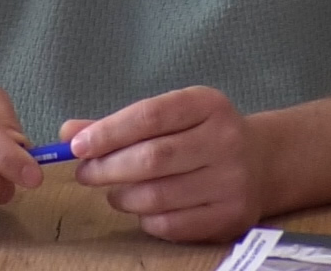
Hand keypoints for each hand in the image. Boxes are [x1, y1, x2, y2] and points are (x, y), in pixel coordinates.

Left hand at [62, 85, 267, 241]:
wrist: (262, 161)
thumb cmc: (201, 135)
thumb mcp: (170, 116)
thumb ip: (119, 123)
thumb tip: (68, 133)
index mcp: (208, 105)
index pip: (149, 116)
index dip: (108, 132)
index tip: (77, 145)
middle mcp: (225, 140)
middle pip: (151, 159)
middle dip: (107, 168)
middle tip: (85, 173)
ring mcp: (231, 181)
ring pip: (157, 196)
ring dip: (122, 196)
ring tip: (114, 190)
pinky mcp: (230, 216)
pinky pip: (171, 225)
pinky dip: (145, 219)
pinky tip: (142, 208)